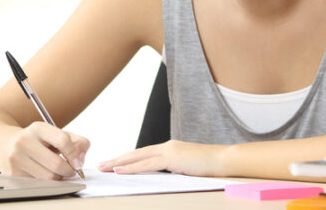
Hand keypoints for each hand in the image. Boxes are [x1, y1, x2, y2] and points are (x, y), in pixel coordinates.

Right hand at [0, 122, 89, 179]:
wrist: (4, 145)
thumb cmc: (36, 140)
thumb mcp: (54, 134)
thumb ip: (75, 142)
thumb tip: (81, 158)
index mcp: (38, 128)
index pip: (63, 140)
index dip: (75, 154)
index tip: (78, 162)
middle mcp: (24, 141)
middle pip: (57, 164)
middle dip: (69, 170)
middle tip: (71, 170)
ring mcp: (17, 158)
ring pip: (49, 177)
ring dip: (59, 177)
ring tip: (58, 171)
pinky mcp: (13, 173)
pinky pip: (39, 183)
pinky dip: (47, 181)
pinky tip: (44, 173)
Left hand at [97, 140, 228, 176]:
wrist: (225, 161)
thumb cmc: (209, 167)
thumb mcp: (187, 168)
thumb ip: (173, 170)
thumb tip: (162, 178)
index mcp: (169, 149)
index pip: (142, 154)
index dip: (126, 159)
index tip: (113, 164)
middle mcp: (166, 147)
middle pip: (135, 154)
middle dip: (117, 159)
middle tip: (100, 165)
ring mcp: (168, 151)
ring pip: (137, 157)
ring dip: (119, 163)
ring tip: (104, 168)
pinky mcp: (172, 158)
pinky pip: (147, 164)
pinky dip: (132, 168)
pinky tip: (120, 171)